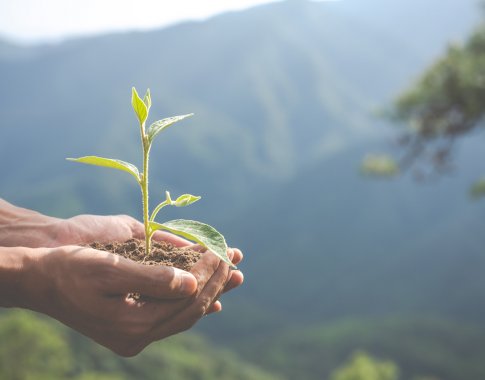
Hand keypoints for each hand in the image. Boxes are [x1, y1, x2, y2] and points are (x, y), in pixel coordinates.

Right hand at [25, 245, 238, 355]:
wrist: (40, 282)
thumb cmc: (70, 269)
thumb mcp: (109, 269)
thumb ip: (152, 278)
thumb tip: (192, 283)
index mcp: (133, 324)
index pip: (187, 298)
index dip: (209, 273)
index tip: (222, 250)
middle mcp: (138, 336)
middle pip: (191, 309)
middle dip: (216, 282)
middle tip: (235, 258)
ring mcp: (134, 336)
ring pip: (184, 315)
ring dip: (209, 292)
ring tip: (232, 273)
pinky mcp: (131, 329)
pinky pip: (171, 318)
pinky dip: (191, 303)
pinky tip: (209, 298)